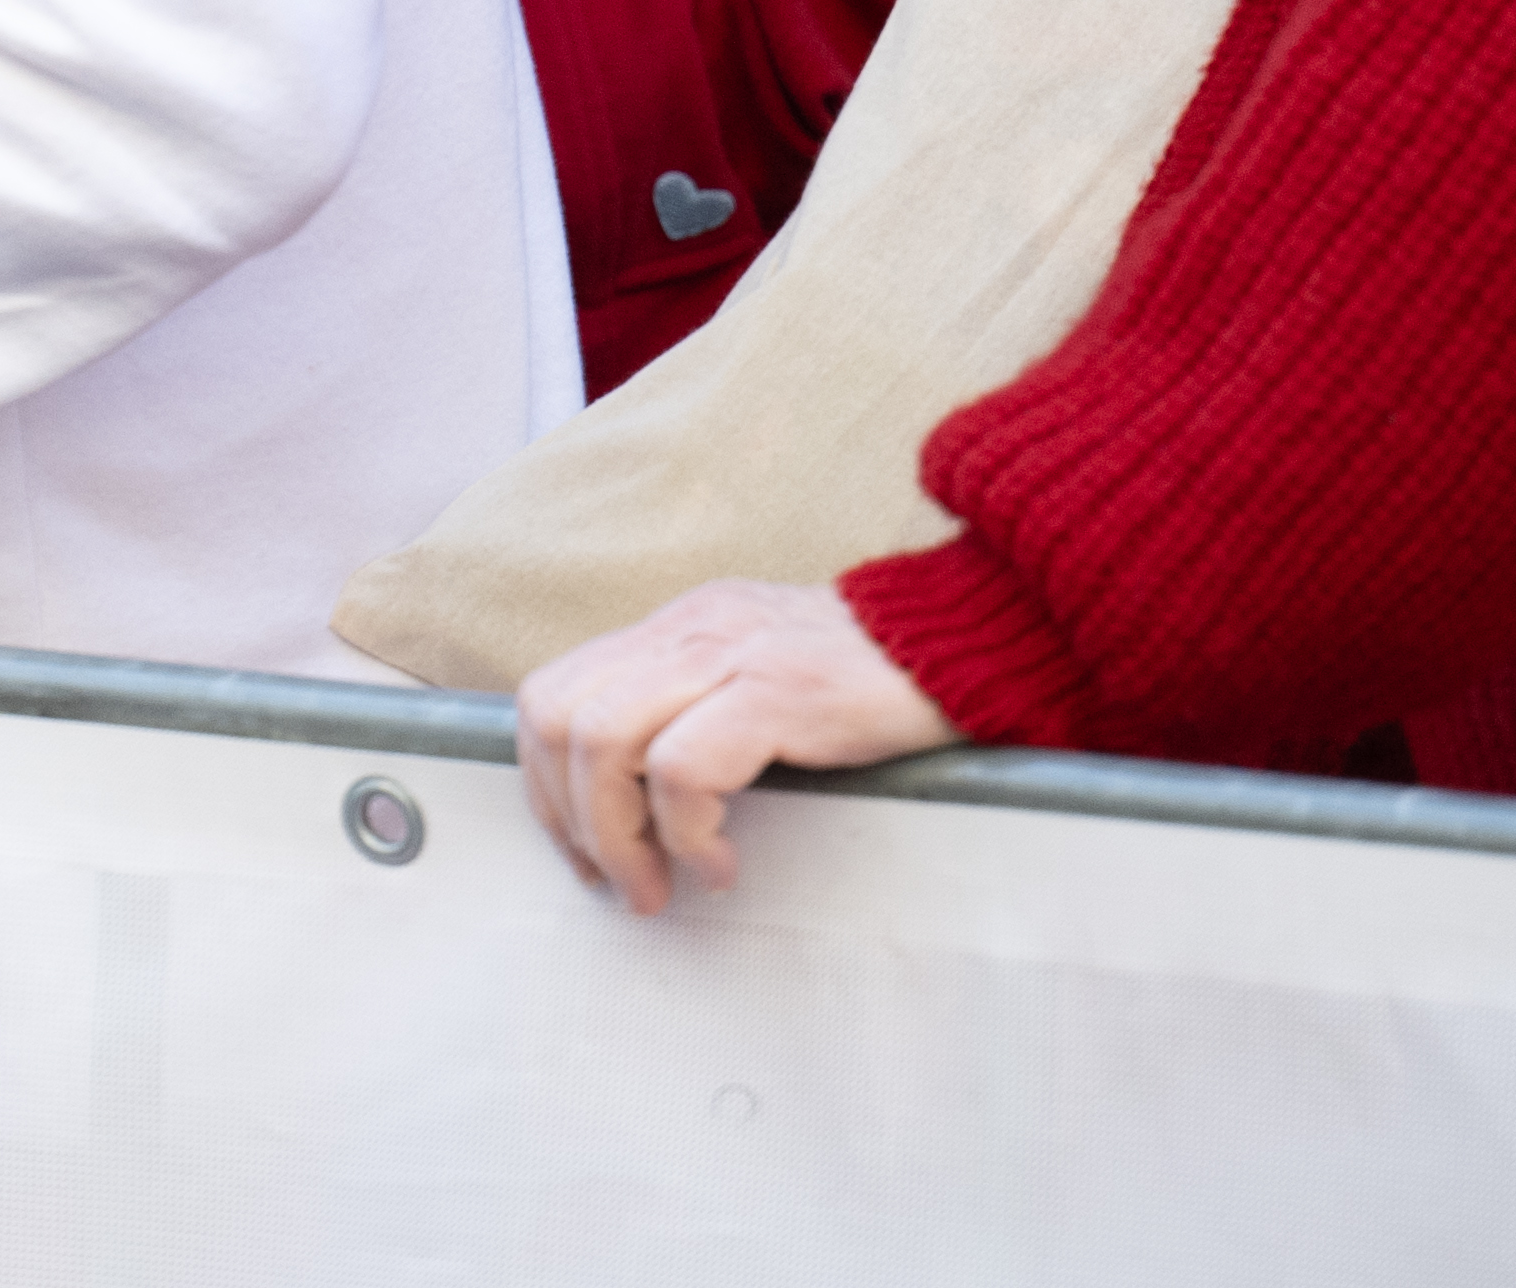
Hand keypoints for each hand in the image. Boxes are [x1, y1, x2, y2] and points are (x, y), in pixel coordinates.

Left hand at [515, 575, 956, 912]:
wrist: (971, 635)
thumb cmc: (870, 679)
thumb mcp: (758, 676)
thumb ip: (696, 710)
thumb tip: (633, 799)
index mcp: (674, 628)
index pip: (550, 694)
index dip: (544, 785)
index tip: (582, 853)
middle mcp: (687, 630)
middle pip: (555, 715)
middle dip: (568, 818)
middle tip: (616, 882)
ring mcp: (729, 654)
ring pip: (602, 739)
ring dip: (615, 835)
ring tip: (658, 886)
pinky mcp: (778, 691)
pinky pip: (683, 767)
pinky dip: (687, 832)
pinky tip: (724, 866)